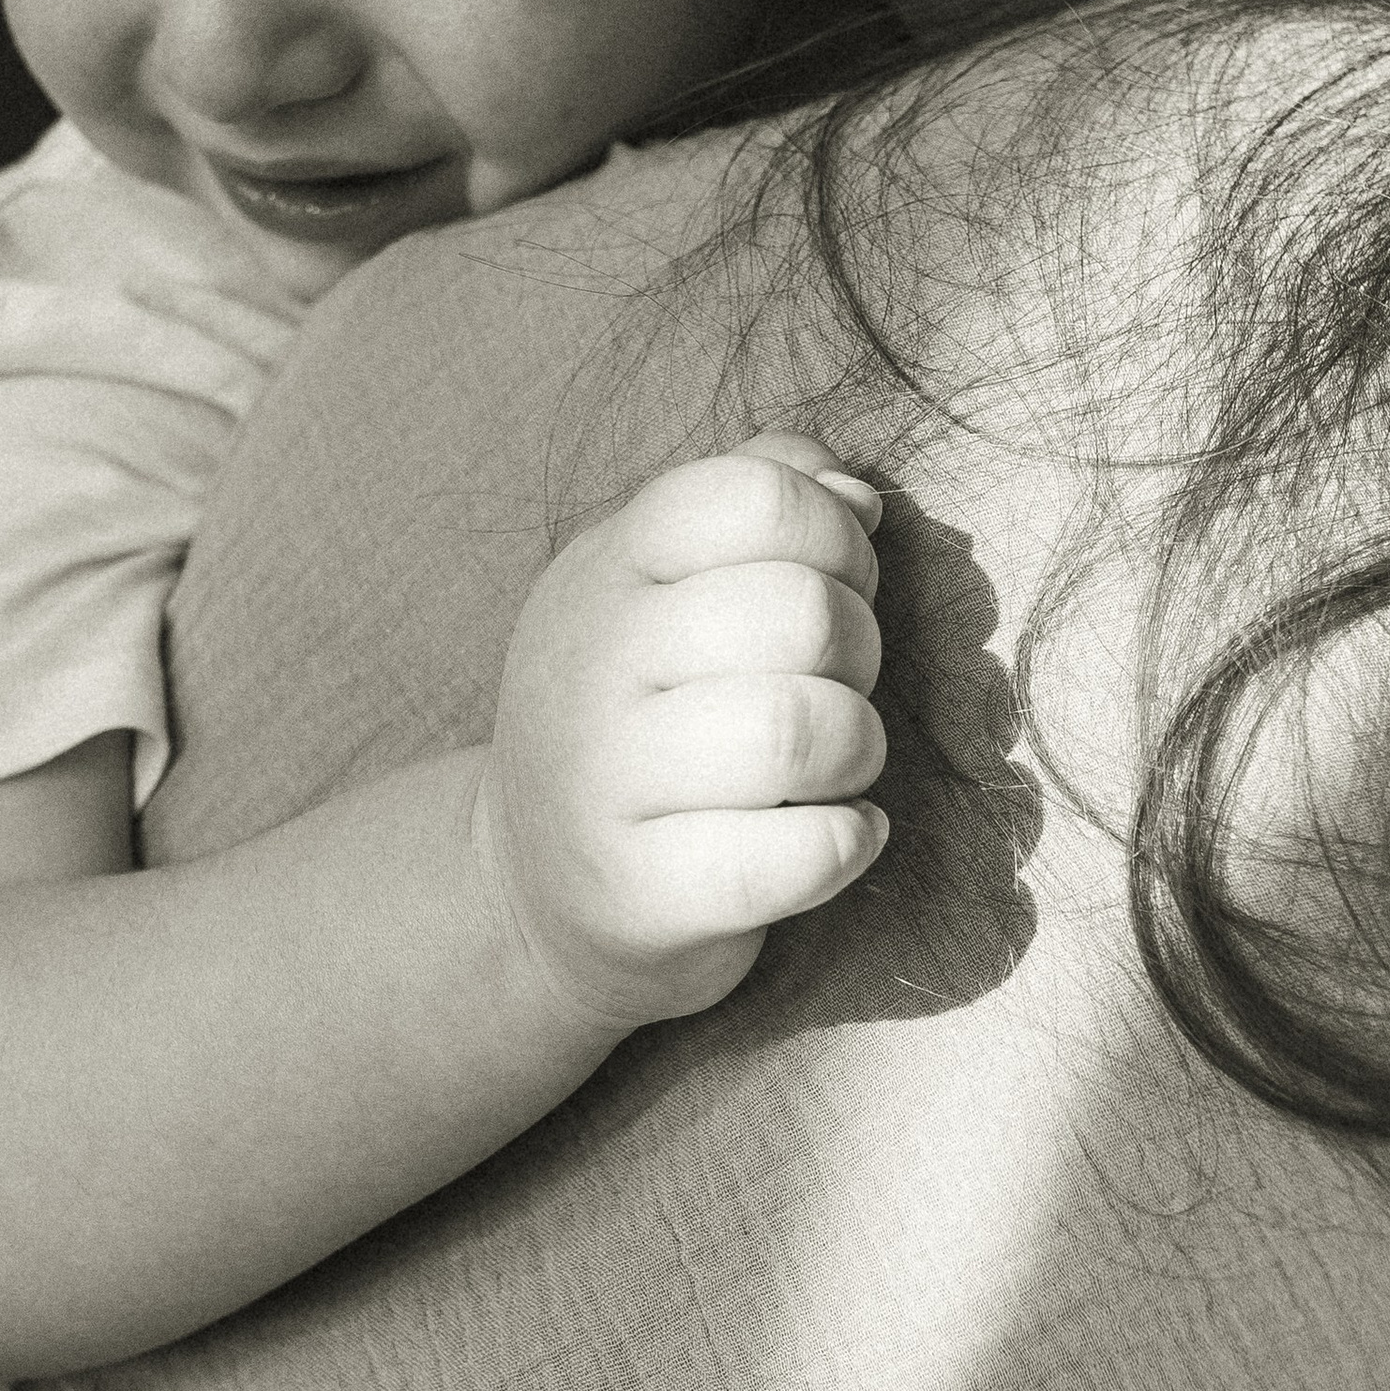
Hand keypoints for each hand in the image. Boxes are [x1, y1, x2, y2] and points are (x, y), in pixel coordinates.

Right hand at [472, 430, 887, 1037]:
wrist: (529, 884)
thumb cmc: (646, 710)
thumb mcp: (671, 581)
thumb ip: (764, 501)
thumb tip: (857, 494)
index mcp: (609, 565)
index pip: (754, 495)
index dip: (835, 535)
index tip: (833, 582)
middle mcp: (592, 665)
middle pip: (801, 613)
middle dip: (860, 651)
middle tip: (834, 687)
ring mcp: (605, 786)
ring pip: (801, 732)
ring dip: (858, 746)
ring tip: (837, 764)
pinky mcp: (642, 896)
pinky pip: (800, 855)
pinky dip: (849, 841)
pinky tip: (836, 833)